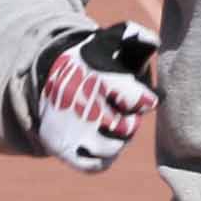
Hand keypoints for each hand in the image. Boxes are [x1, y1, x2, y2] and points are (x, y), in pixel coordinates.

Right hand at [35, 21, 159, 172]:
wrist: (47, 78)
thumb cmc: (92, 60)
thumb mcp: (109, 40)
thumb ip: (134, 35)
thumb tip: (152, 41)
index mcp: (96, 76)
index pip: (139, 100)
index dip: (142, 100)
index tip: (135, 95)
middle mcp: (80, 104)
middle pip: (128, 128)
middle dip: (128, 118)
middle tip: (116, 107)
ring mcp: (69, 129)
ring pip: (113, 147)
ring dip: (116, 137)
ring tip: (105, 120)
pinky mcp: (61, 148)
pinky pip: (96, 165)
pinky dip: (102, 156)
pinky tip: (97, 138)